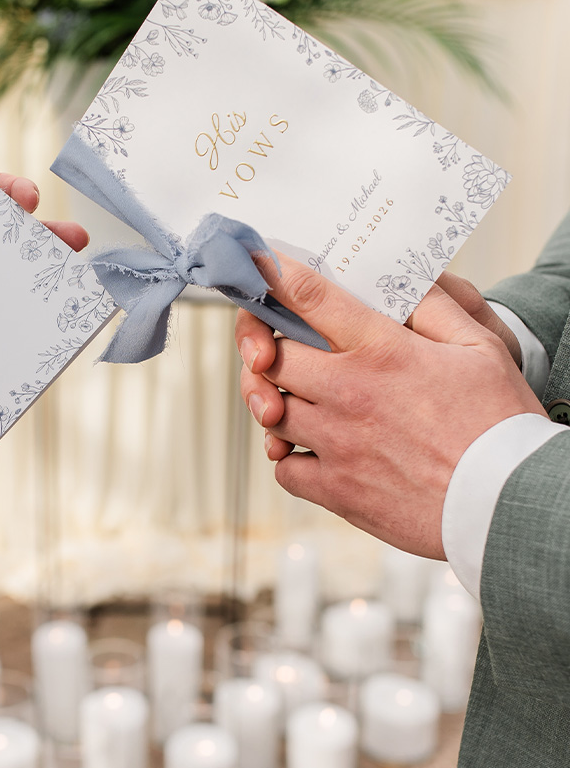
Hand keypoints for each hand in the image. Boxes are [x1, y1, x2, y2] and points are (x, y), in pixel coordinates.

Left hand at [235, 255, 544, 557]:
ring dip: (277, 405)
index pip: (311, 299)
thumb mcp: (480, 349)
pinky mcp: (336, 489)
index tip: (257, 264)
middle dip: (267, 349)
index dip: (275, 275)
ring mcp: (338, 443)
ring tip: (294, 403)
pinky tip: (309, 451)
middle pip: (273, 357)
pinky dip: (289, 458)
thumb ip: (436, 309)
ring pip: (272, 413)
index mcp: (382, 352)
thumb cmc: (500, 426)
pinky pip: (284, 469)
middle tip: (273, 351)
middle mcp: (349, 393)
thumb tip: (406, 281)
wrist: (509, 503)